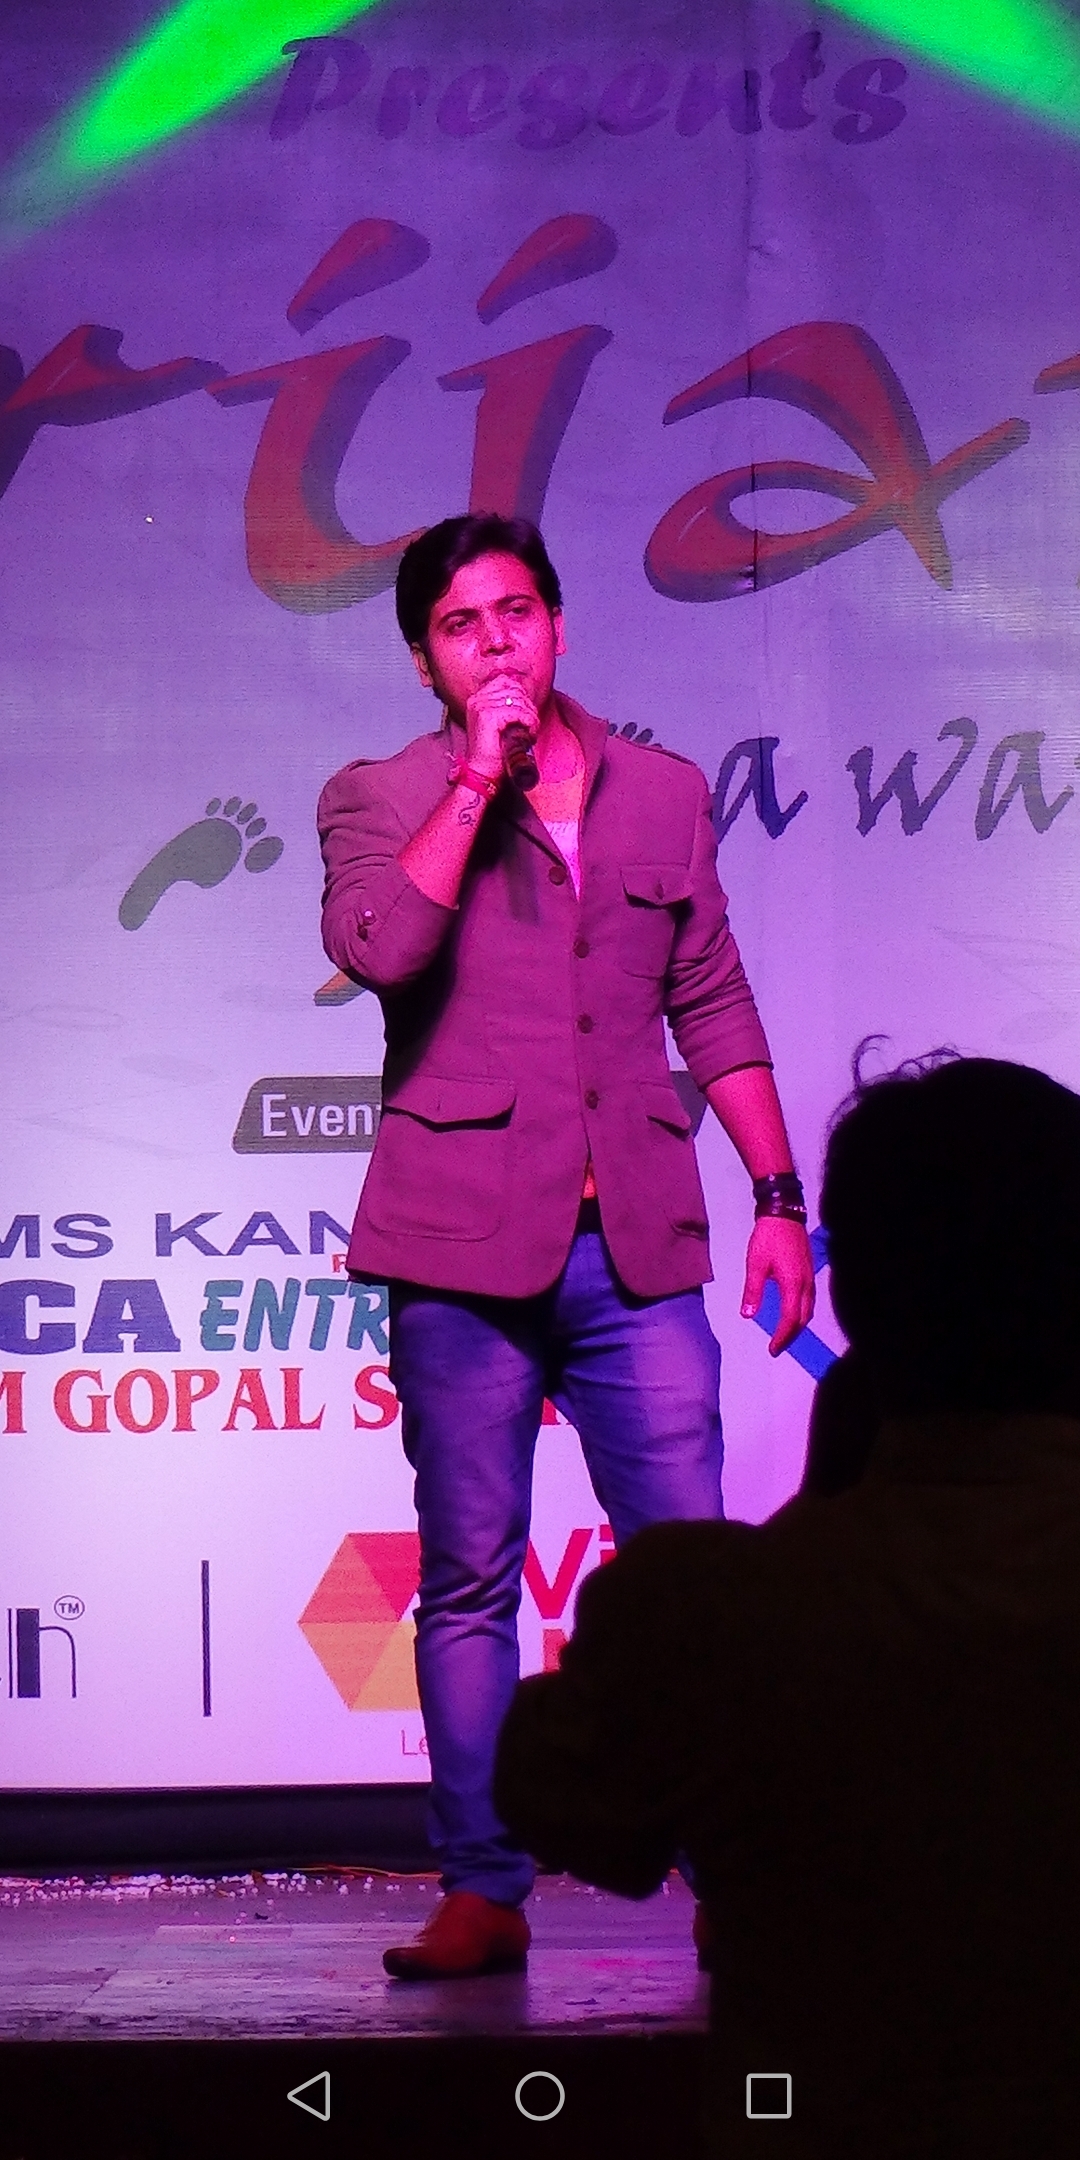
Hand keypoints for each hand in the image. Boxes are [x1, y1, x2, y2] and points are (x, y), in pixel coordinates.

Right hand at [466, 672, 538, 776]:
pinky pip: (518, 711)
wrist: (482, 772)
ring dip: (530, 716)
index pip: (506, 682)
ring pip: (519, 699)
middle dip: (528, 706)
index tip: (526, 714)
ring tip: (530, 732)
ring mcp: (481, 706)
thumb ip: (508, 708)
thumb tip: (526, 698)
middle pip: (514, 689)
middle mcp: (477, 699)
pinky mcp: (489, 716)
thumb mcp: (499, 724)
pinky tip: (528, 735)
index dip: (522, 696)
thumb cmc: (492, 753)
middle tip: (531, 725)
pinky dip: (529, 723)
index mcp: (477, 699)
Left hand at [740, 1217, 815, 1355]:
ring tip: (784, 1335)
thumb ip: (752, 1291)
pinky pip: (809, 1300)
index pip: (790, 1320)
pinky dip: (801, 1313)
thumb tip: (746, 1315)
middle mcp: (806, 1284)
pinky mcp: (809, 1271)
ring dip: (797, 1326)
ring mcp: (810, 1277)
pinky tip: (792, 1313)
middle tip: (777, 1347)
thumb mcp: (755, 1264)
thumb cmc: (768, 1237)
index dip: (782, 1338)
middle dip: (791, 1336)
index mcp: (793, 1284)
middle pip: (803, 1319)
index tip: (772, 1350)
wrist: (784, 1213)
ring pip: (808, 1310)